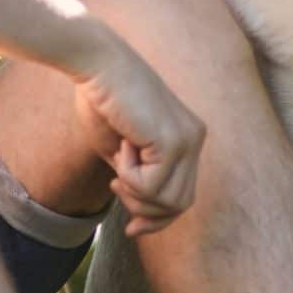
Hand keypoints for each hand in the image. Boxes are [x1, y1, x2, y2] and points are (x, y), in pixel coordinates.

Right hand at [66, 28, 204, 238]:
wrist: (96, 65)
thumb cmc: (101, 101)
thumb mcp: (122, 153)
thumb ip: (137, 180)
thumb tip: (143, 219)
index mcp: (188, 138)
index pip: (183, 197)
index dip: (157, 219)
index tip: (130, 228)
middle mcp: (196, 138)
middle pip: (180, 204)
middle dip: (145, 210)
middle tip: (115, 187)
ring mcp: (189, 140)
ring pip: (168, 201)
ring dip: (134, 191)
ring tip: (119, 160)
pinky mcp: (173, 141)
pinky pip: (151, 186)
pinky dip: (128, 174)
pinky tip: (123, 143)